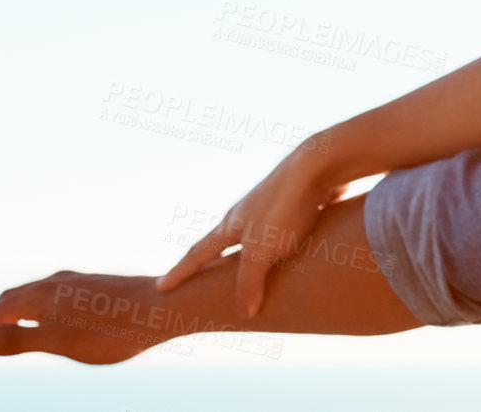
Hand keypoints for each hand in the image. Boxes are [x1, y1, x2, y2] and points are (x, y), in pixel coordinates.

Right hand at [0, 272, 172, 363]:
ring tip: (3, 330)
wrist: (165, 307)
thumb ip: (17, 340)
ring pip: (32, 294)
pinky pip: (53, 294)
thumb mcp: (59, 342)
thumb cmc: (113, 330)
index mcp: (41, 296)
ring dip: (10, 312)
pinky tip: (50, 316)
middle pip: (8, 300)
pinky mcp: (96, 286)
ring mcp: (77, 282)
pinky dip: (35, 308)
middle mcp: (56, 283)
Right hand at [156, 136, 344, 316]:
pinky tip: (289, 251)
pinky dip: (276, 245)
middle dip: (210, 260)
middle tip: (196, 274)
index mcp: (230, 225)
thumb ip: (249, 284)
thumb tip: (243, 314)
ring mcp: (271, 207)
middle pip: (221, 242)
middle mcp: (246, 214)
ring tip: (241, 266)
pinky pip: (281, 231)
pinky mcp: (297, 205)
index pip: (197, 254)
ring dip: (244, 251)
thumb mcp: (262, 252)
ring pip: (252, 235)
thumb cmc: (285, 209)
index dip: (180, 273)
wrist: (320, 166)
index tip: (160, 287)